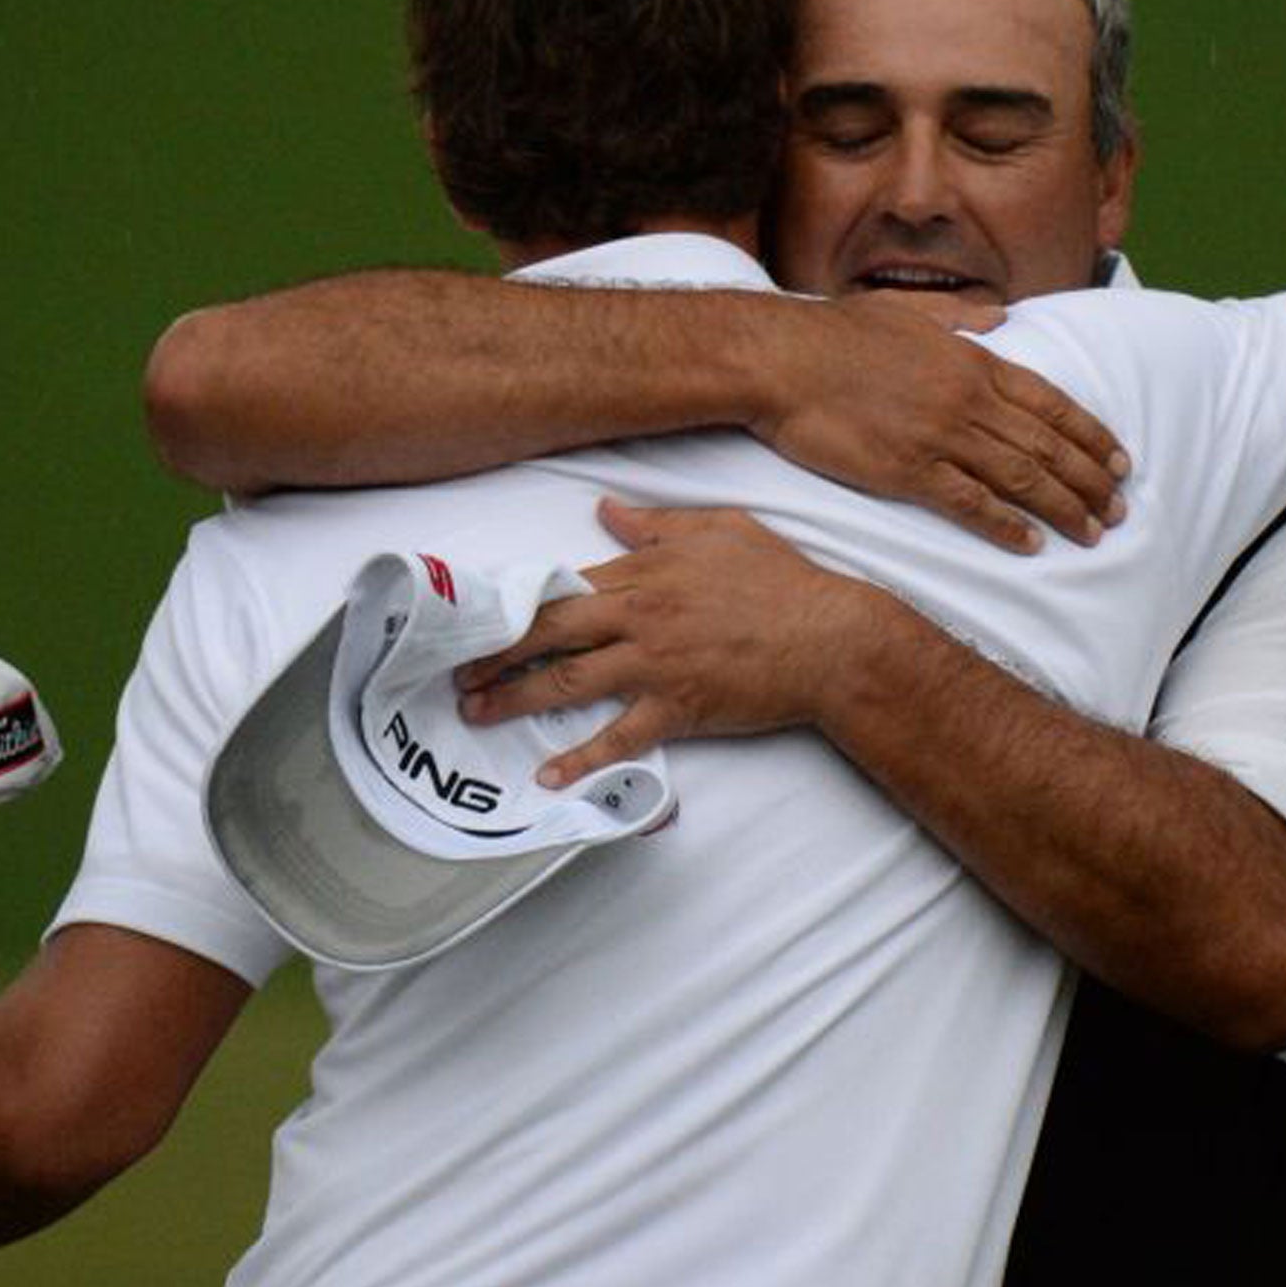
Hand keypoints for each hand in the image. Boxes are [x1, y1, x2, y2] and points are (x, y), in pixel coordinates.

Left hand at [455, 500, 890, 786]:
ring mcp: (654, 664)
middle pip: (549, 632)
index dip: (520, 602)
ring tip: (476, 712)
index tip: (482, 615)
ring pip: (568, 682)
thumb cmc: (781, 581)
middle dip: (494, 651)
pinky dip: (580, 760)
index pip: (566, 585)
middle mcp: (639, 616)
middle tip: (455, 670)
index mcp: (646, 571)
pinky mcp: (677, 708)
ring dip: (514, 698)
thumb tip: (607, 509)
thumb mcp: (721, 530)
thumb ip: (657, 524)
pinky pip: (618, 738)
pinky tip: (547, 776)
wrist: (830, 639)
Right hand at [753, 292, 1127, 551]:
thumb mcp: (906, 310)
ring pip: (1021, 478)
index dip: (1091, 434)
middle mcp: (968, 399)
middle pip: (1047, 445)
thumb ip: (957, 317)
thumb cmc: (833, 332)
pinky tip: (1030, 544)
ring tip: (1091, 532)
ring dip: (1063, 508)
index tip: (1119, 459)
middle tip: (1118, 509)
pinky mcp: (906, 470)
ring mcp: (940, 436)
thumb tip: (997, 318)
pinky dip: (1006, 526)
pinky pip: (970, 503)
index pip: (1051, 402)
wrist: (781, 359)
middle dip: (1091, 480)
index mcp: (972, 360)